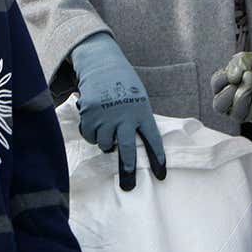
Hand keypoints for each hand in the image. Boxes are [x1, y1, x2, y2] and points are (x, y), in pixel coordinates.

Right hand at [71, 33, 166, 190]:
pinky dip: (91, 133)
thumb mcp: (139, 100)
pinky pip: (90, 137)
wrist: (103, 66)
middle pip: (128, 148)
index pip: (153, 138)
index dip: (158, 157)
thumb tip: (134, 149)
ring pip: (105, 145)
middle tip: (129, 184)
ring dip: (105, 142)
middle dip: (128, 167)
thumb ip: (138, 122)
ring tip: (107, 128)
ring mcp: (107, 116)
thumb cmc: (124, 86)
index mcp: (142, 112)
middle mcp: (125, 116)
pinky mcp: (90, 115)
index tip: (161, 175)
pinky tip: (95, 121)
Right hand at [210, 52, 251, 122]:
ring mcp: (240, 112)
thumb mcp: (251, 59)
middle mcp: (228, 102)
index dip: (224, 77)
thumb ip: (241, 62)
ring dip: (248, 91)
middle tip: (248, 75)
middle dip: (232, 91)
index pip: (215, 84)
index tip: (238, 70)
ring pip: (237, 113)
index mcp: (222, 86)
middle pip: (219, 105)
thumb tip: (233, 75)